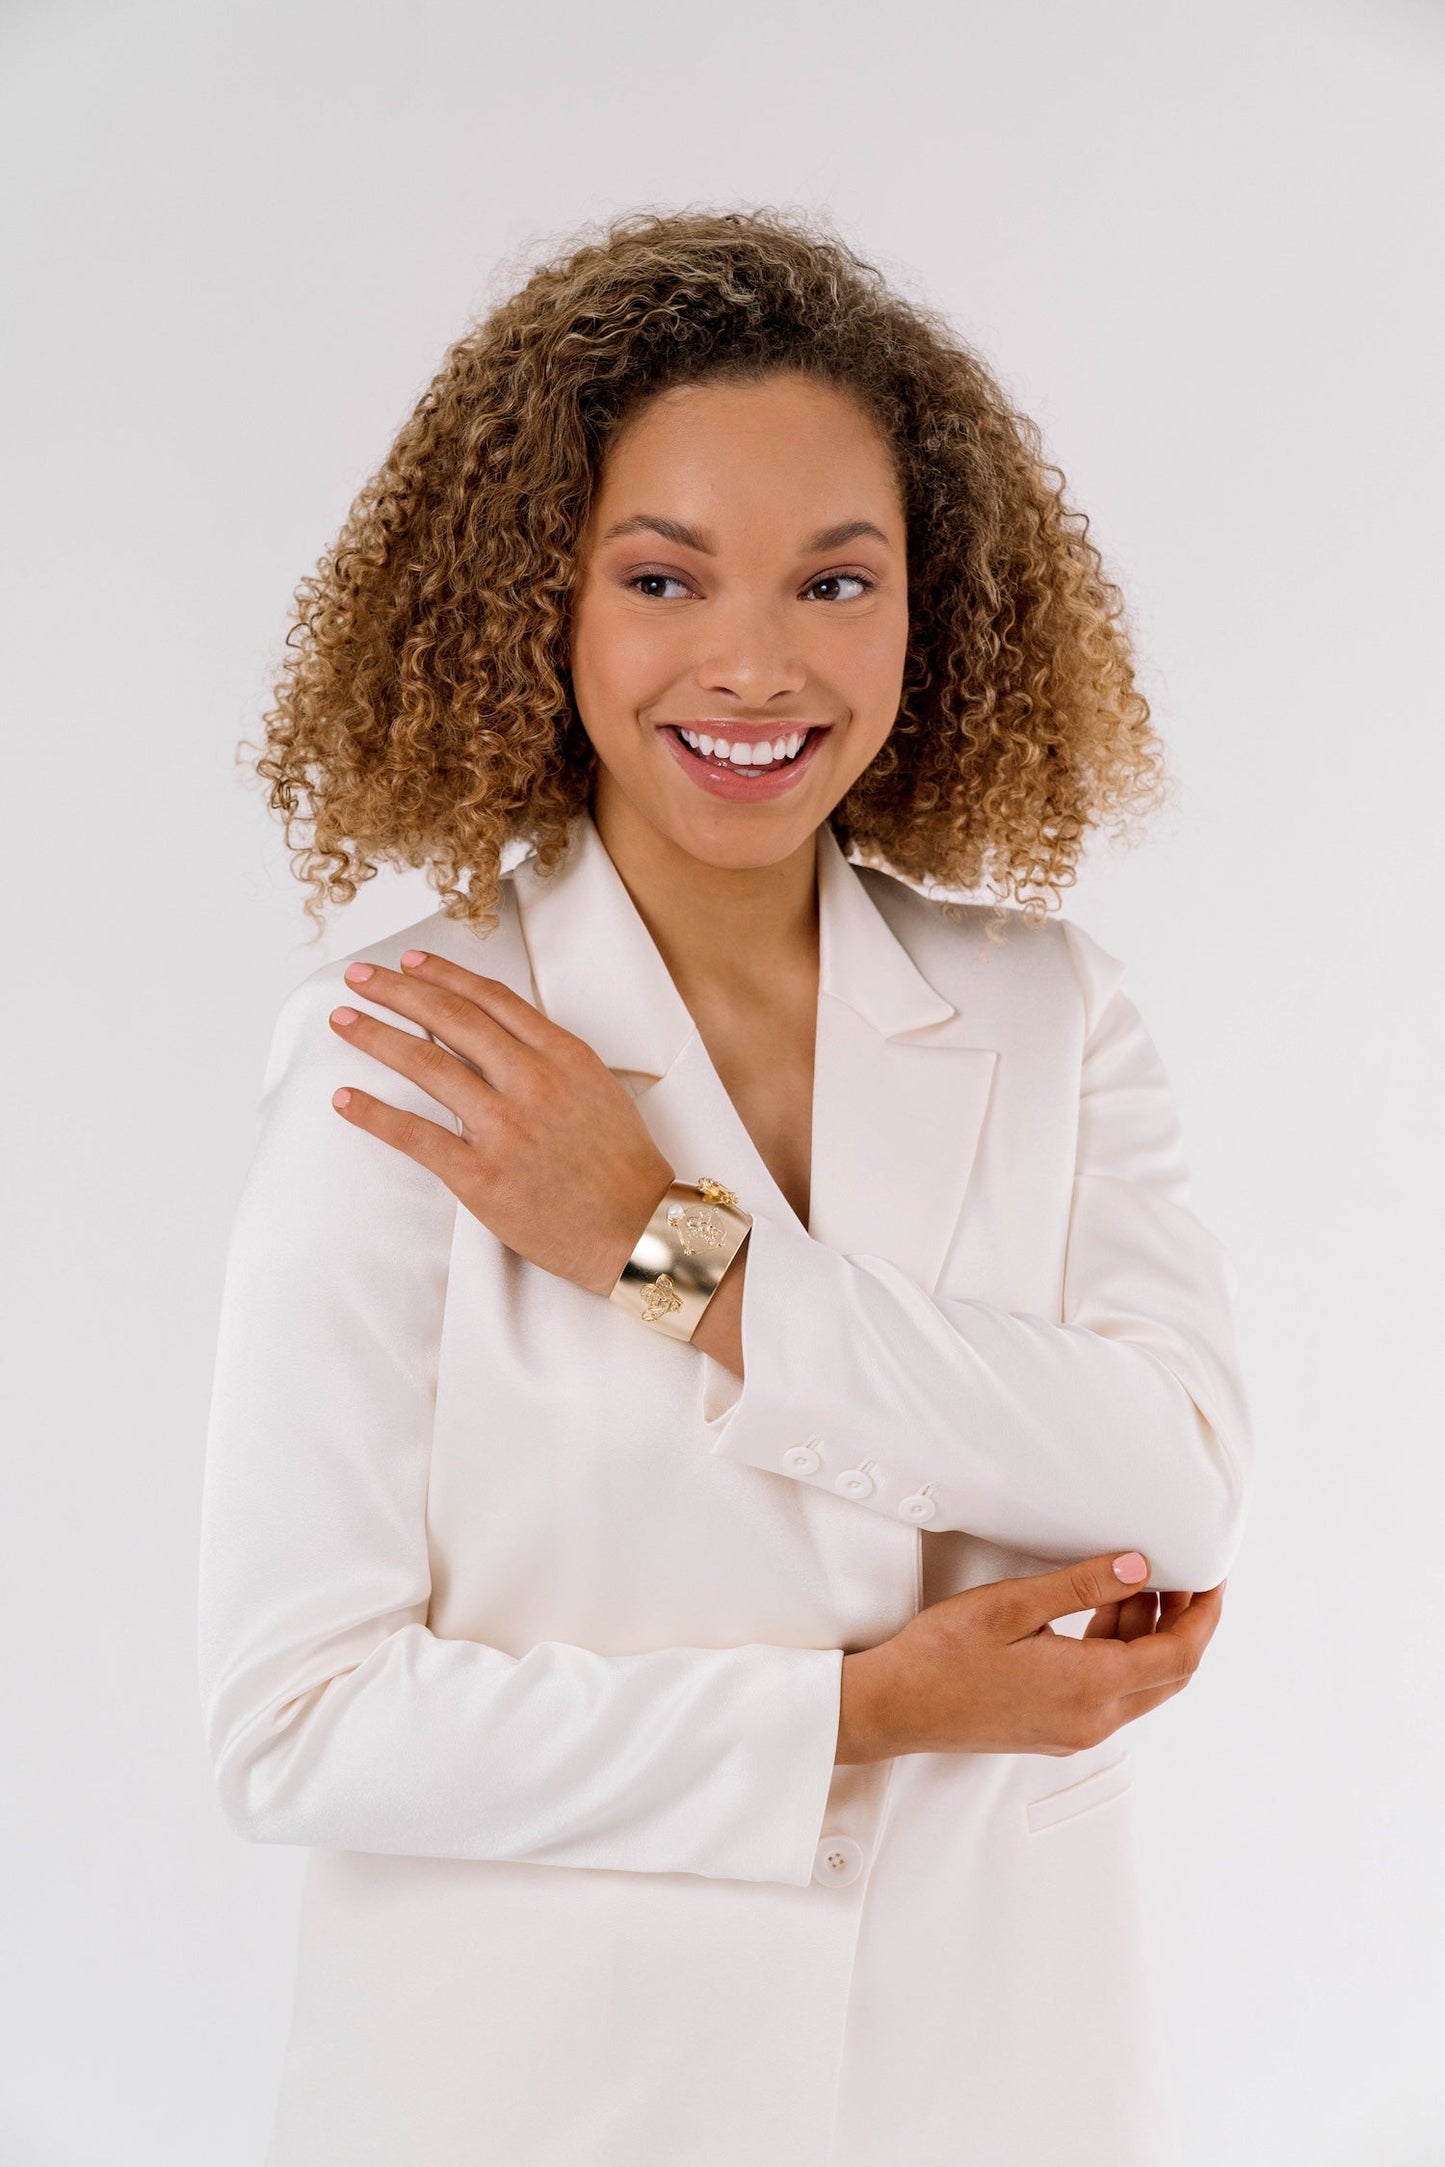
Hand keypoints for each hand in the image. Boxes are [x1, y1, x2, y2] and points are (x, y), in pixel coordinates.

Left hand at [327, 948, 674, 1294]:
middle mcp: (530, 1080)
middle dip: (398, 990)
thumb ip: (551, 1060)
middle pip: (450, 1018)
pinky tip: (344, 1099)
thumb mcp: (599, 1090)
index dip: (444, 974)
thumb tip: (501, 1038)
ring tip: (343, 1021)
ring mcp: (503, 1126)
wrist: (640, 1230)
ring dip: (375, 1036)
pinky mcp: (480, 1174)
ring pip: (425, 1065)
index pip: (491, 998)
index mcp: (563, 1055)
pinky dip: (373, 1114)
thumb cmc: (623, 1167)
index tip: (411, 961)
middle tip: (360, 976)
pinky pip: (414, 1135)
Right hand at [836, 1550, 1224, 1763]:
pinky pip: (1111, 1692)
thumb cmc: (942, 1655)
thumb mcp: (1011, 1606)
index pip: (1178, 1655)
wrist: (895, 1707)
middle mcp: (1092, 1719)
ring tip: (1136, 1582)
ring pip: (1140, 1684)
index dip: (1205, 1615)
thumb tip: (1140, 1566)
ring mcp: (1075, 1730)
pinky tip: (1099, 1614)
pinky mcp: (1056, 1729)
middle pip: (1169, 1674)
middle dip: (1185, 1623)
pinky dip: (1119, 1652)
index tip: (1213, 1577)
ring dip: (1149, 1635)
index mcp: (1089, 1687)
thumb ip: (1081, 1585)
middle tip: (1182, 1574)